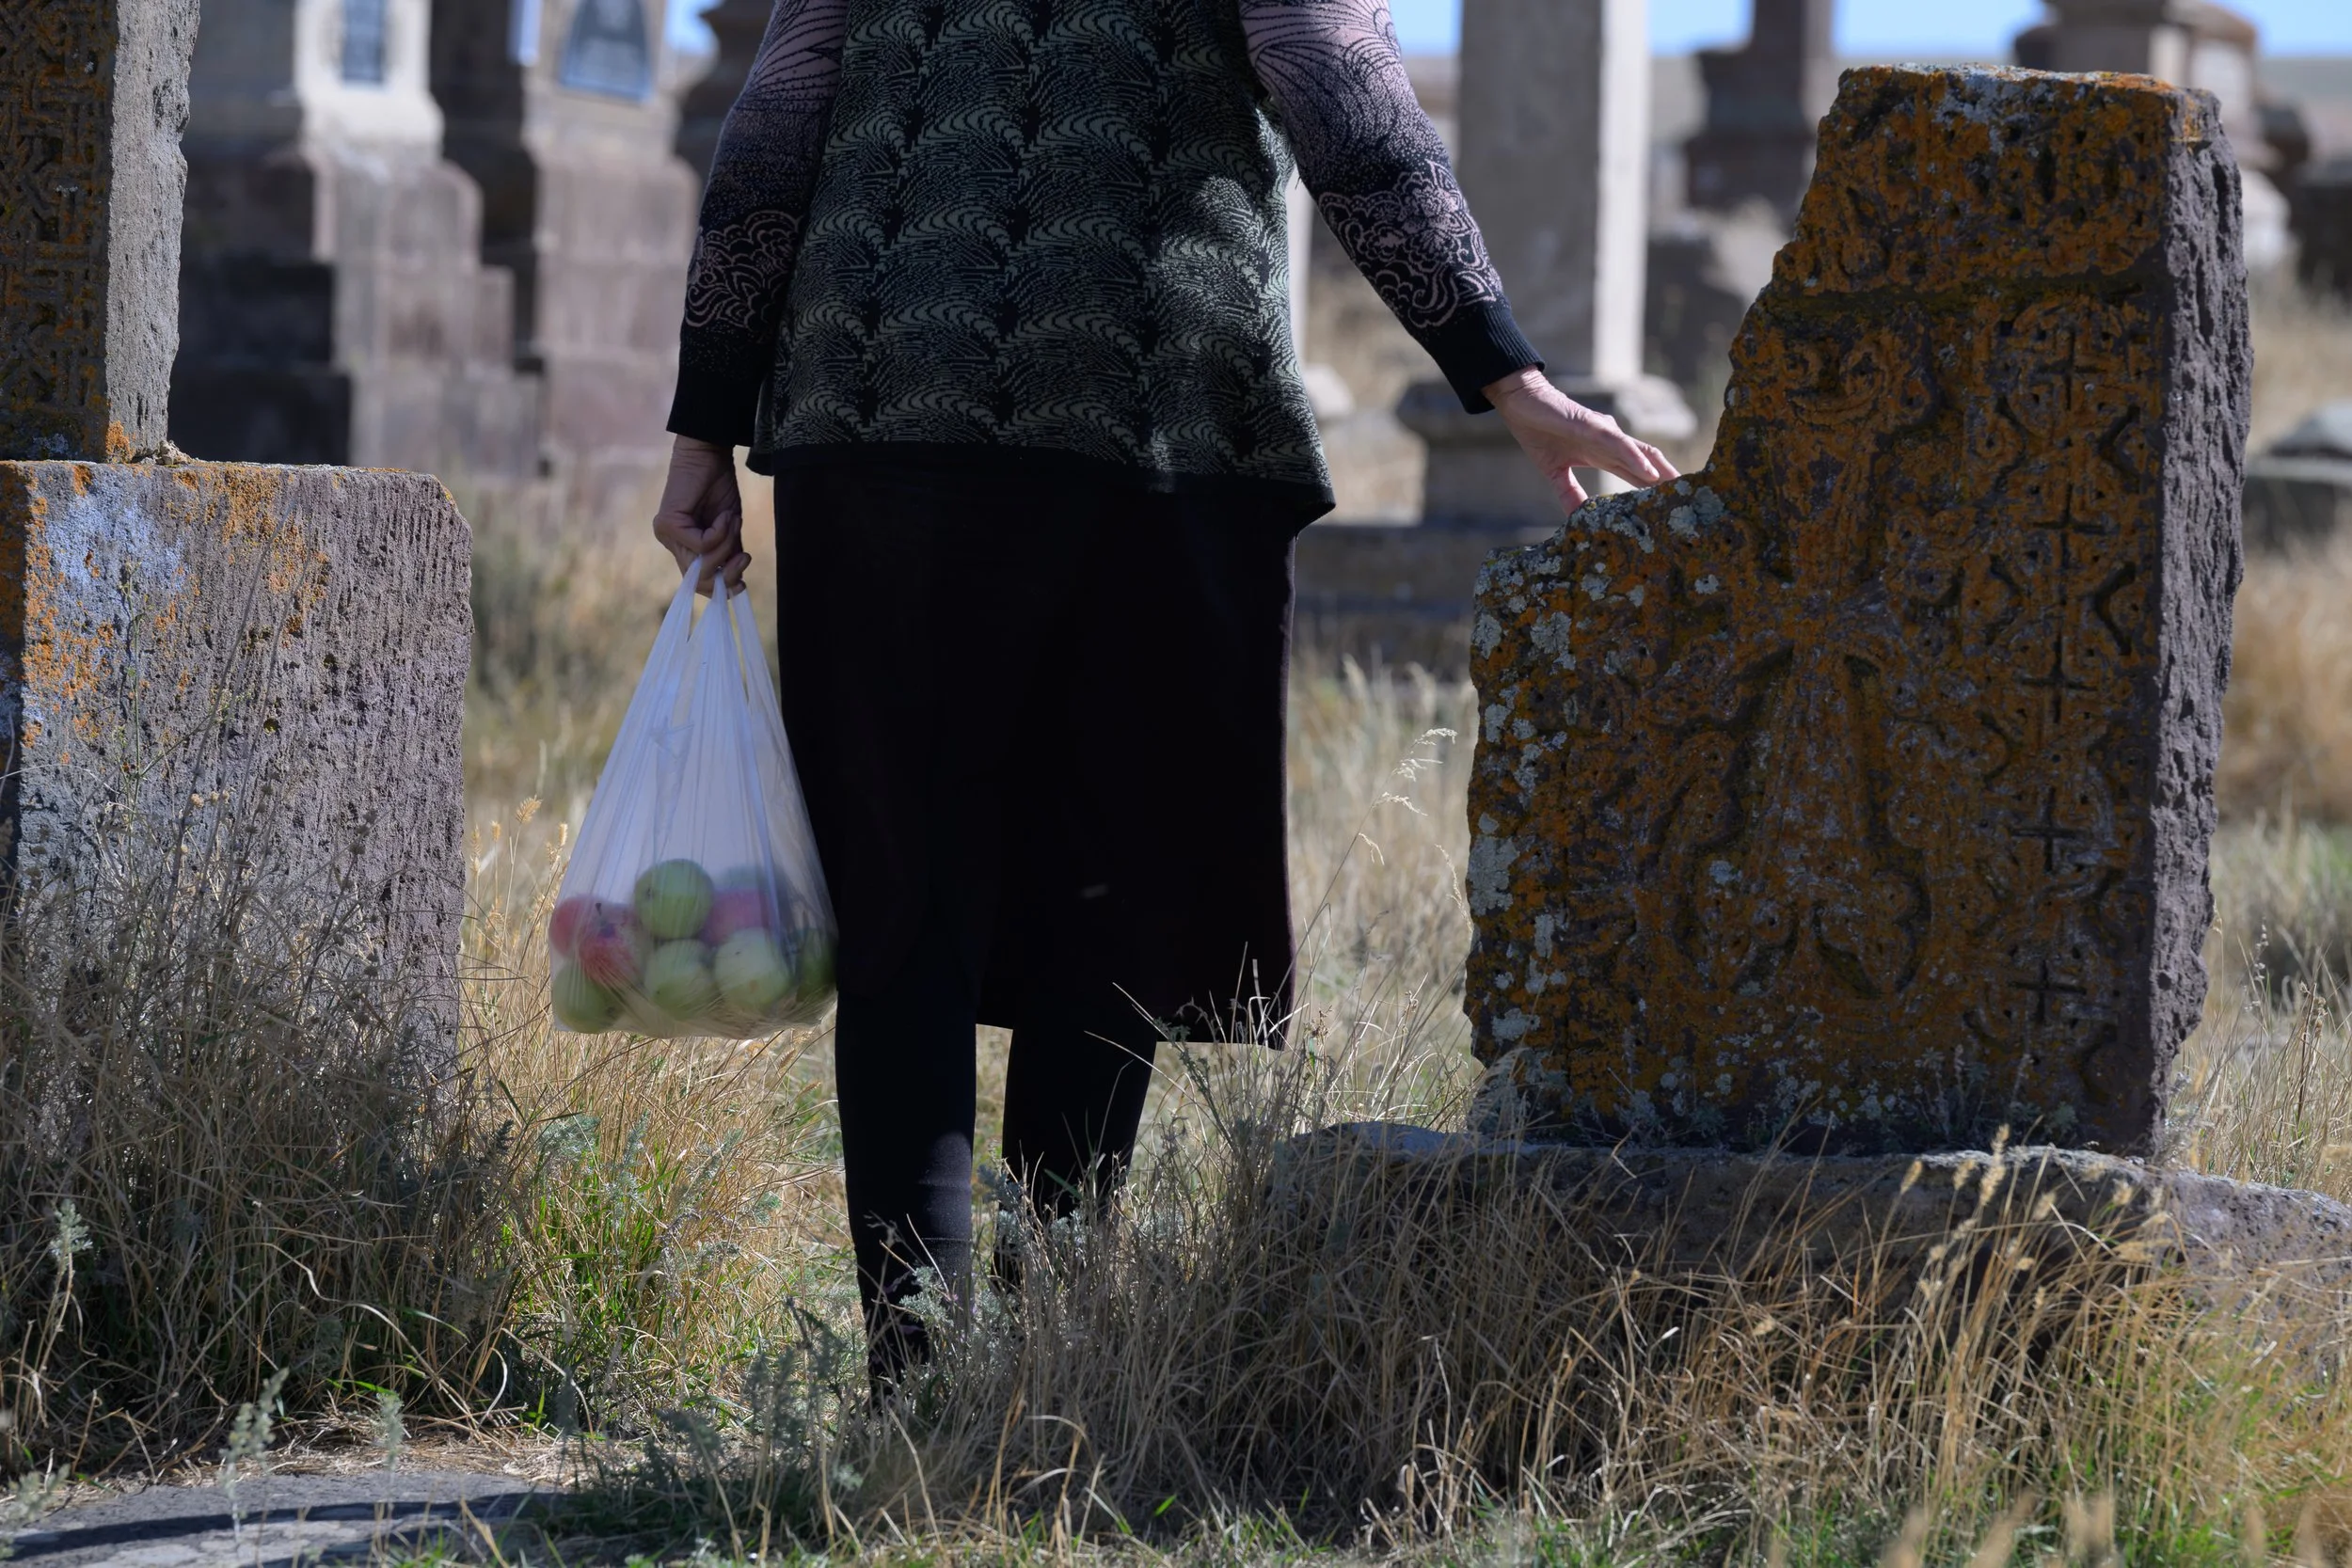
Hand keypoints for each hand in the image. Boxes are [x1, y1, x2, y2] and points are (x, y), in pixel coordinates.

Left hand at [652, 435, 749, 596]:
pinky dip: (720, 533)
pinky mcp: (668, 524)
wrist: (710, 454)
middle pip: (699, 580)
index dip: (720, 587)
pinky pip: (701, 545)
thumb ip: (729, 554)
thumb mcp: (730, 529)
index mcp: (684, 546)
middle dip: (727, 572)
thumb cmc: (720, 487)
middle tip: (743, 556)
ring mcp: (666, 534)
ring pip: (701, 564)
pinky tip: (724, 516)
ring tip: (733, 522)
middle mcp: (671, 543)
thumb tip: (736, 587)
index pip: (698, 582)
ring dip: (726, 546)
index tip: (742, 583)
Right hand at [1482, 368, 1679, 513]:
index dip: (1652, 488)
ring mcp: (1603, 433)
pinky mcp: (1592, 426)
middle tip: (1689, 498)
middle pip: (1646, 463)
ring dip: (1660, 470)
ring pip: (1640, 452)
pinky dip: (1635, 458)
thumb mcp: (1554, 472)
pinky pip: (1618, 443)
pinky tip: (1648, 472)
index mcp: (1601, 455)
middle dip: (1666, 481)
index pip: (1634, 474)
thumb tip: (1577, 518)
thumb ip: (1569, 493)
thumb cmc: (1538, 431)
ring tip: (1678, 487)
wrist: (1520, 402)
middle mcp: (1609, 443)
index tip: (1669, 505)